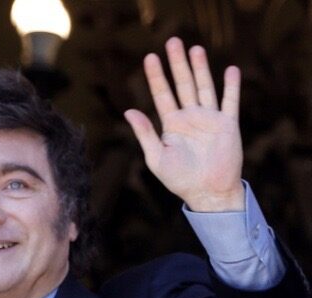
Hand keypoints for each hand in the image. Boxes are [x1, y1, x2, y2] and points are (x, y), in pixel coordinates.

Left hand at [124, 37, 244, 211]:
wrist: (207, 193)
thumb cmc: (179, 179)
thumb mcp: (156, 157)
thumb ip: (144, 133)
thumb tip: (129, 110)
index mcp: (171, 124)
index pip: (162, 94)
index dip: (156, 76)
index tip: (150, 57)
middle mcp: (190, 117)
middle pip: (183, 84)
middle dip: (178, 64)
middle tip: (173, 41)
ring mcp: (209, 119)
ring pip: (204, 87)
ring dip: (201, 68)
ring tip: (195, 49)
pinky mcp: (227, 125)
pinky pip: (230, 101)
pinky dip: (230, 86)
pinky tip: (229, 70)